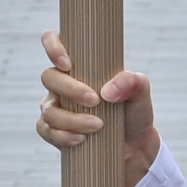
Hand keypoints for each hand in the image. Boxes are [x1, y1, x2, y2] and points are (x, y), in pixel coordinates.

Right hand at [33, 30, 159, 183]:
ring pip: (49, 109)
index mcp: (78, 64)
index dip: (53, 47)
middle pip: (49, 77)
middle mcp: (62, 83)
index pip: (53, 41)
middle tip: (95, 100)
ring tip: (98, 125)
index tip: (68, 63)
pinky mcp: (54, 131)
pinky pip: (46, 131)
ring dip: (72, 119)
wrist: (134, 145)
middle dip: (70, 90)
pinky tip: (80, 139)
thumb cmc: (133, 111)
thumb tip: (107, 91)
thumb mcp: (140, 92)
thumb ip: (131, 82)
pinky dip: (63, 136)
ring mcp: (55, 107)